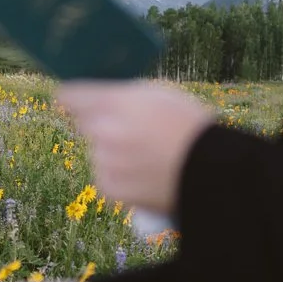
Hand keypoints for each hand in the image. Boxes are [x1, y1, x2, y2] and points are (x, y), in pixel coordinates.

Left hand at [55, 81, 213, 215]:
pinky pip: (105, 176)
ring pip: (97, 152)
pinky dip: (119, 175)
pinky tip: (144, 173)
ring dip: (112, 152)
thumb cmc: (190, 127)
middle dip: (100, 124)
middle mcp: (103, 131)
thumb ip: (125, 94)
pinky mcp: (109, 187)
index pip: (72, 95)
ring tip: (147, 156)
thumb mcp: (159, 94)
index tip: (73, 99)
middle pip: (85, 124)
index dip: (73, 96)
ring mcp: (105, 161)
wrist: (211, 171)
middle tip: (129, 130)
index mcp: (114, 102)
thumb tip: (104, 95)